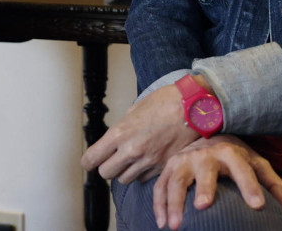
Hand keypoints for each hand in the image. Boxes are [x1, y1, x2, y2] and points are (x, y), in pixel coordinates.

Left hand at [81, 84, 198, 183]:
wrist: (193, 107)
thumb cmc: (165, 102)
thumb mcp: (135, 109)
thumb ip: (122, 127)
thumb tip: (114, 139)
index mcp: (120, 133)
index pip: (92, 159)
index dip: (88, 162)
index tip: (89, 161)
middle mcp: (131, 150)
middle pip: (106, 173)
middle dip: (106, 167)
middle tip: (111, 160)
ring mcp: (148, 161)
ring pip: (124, 179)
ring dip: (124, 172)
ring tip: (131, 160)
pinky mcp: (162, 167)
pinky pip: (144, 179)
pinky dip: (142, 173)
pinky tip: (147, 161)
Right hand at [153, 135, 281, 229]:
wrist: (205, 130)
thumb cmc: (235, 157)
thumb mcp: (256, 164)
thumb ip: (273, 185)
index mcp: (231, 152)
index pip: (243, 168)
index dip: (251, 186)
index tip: (258, 206)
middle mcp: (205, 154)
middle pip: (205, 169)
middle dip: (205, 187)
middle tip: (204, 206)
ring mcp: (184, 160)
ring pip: (176, 179)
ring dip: (174, 202)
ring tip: (175, 225)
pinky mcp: (169, 168)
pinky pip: (160, 186)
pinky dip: (158, 205)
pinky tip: (162, 224)